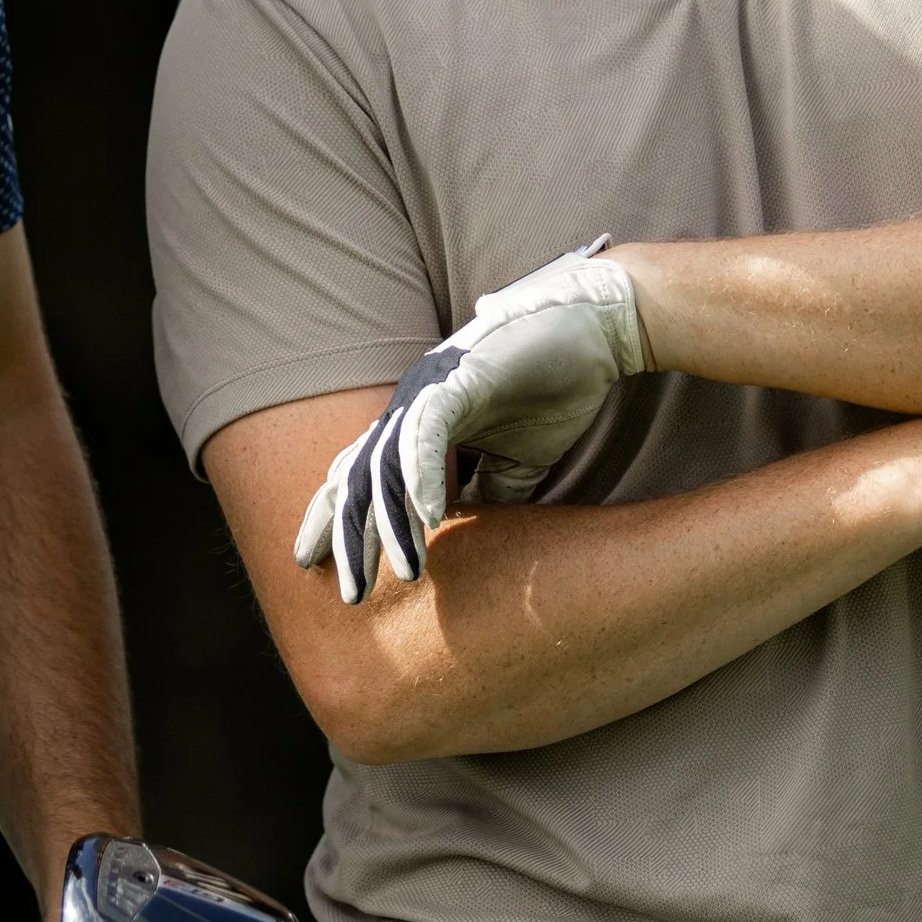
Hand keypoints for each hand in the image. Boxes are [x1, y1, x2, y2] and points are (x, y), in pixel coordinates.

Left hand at [294, 241, 646, 601]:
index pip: (363, 475)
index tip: (323, 568)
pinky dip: (423, 475)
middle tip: (345, 590)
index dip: (341, 520)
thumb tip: (463, 537)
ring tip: (403, 572)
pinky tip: (431, 518)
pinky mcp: (459, 379)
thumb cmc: (555, 387)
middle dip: (347, 533)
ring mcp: (431, 388)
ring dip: (391, 521)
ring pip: (387, 461)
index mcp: (418, 420)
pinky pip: (427, 431)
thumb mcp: (515, 461)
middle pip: (359, 473)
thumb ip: (483, 494)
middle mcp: (412, 403)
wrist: (597, 330)